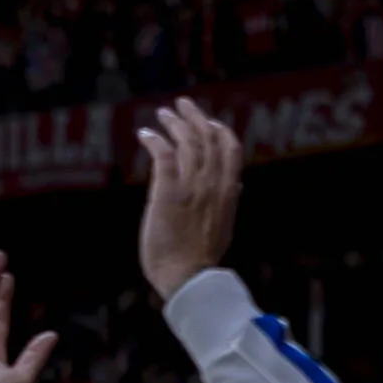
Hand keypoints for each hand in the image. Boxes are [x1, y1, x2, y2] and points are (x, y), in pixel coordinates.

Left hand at [135, 99, 243, 301]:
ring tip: (162, 114)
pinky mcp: (168, 193)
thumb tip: (236, 187)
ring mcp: (191, 187)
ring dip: (174, 124)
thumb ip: (228, 202)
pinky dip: (155, 140)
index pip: (230, 149)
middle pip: (207, 137)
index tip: (209, 121)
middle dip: (195, 117)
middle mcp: (212, 183)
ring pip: (186, 142)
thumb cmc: (200, 259)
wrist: (187, 278)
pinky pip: (163, 156)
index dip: (219, 130)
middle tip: (182, 104)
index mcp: (228, 191)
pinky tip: (145, 134)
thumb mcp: (224, 225)